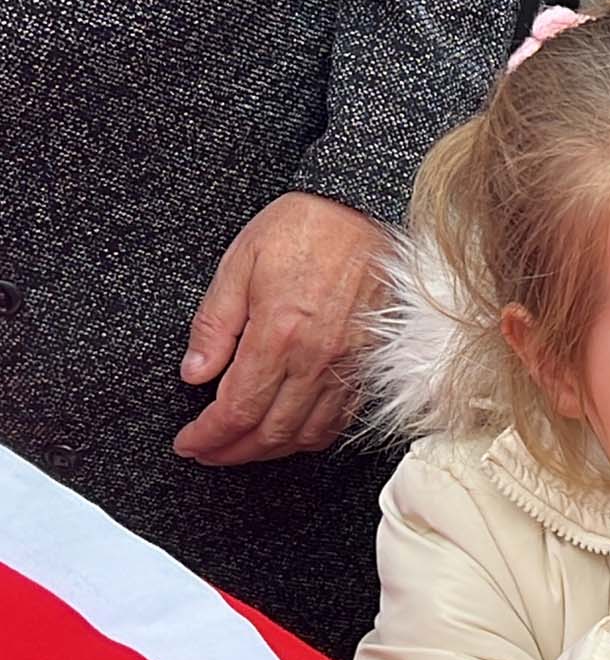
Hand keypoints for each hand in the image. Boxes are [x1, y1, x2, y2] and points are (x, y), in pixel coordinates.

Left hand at [173, 192, 388, 464]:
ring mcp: (350, 364)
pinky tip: (290, 430)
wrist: (363, 207)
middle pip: (272, 432)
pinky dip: (311, 436)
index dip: (208, 437)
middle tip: (209, 452)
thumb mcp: (239, 264)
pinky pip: (341, 419)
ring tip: (244, 446)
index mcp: (279, 333)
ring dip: (271, 451)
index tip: (189, 443)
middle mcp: (318, 357)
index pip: (237, 409)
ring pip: (308, 434)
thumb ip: (214, 325)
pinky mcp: (370, 363)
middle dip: (233, 452)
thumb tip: (195, 374)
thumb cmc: (303, 228)